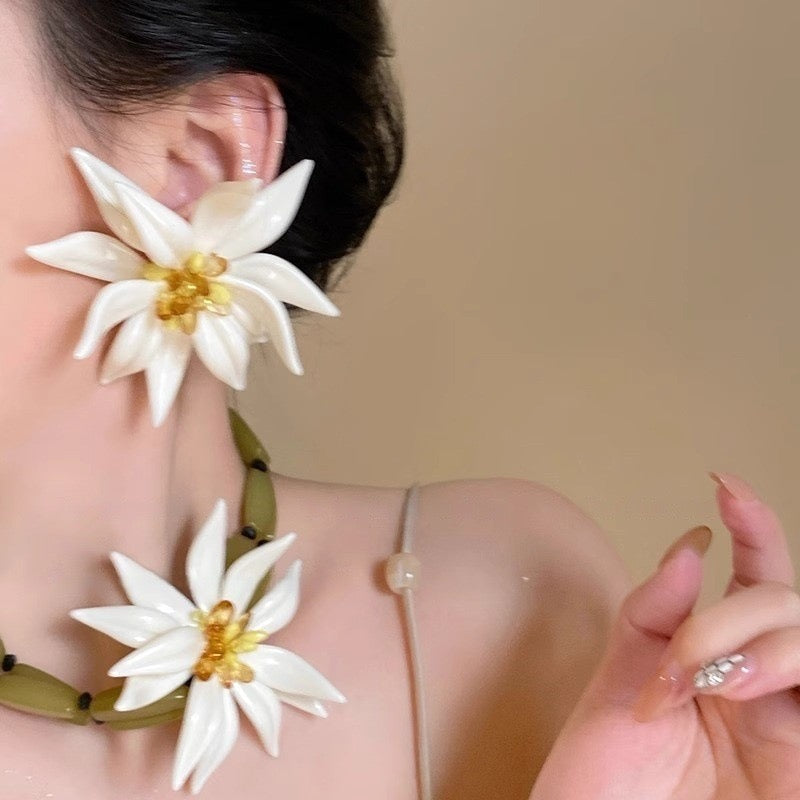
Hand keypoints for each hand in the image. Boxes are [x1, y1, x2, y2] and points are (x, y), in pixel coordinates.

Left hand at [529, 472, 799, 799]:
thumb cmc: (603, 776)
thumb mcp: (618, 681)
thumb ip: (654, 613)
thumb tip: (693, 544)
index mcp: (712, 655)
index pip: (751, 577)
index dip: (752, 526)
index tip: (724, 484)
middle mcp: (755, 682)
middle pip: (784, 602)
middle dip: (733, 615)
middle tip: (678, 662)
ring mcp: (785, 723)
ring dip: (766, 645)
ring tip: (714, 682)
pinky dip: (792, 672)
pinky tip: (750, 688)